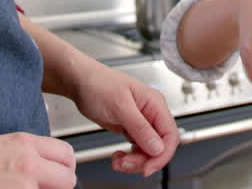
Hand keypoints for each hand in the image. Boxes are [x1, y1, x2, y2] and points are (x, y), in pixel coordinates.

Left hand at [69, 61, 178, 175]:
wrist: (81, 82)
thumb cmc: (99, 84)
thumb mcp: (120, 106)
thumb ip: (140, 128)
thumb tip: (158, 147)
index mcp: (155, 104)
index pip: (170, 135)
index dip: (162, 155)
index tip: (148, 168)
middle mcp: (151, 114)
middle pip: (159, 147)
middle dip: (144, 160)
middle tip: (125, 164)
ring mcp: (141, 122)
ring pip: (148, 151)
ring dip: (134, 161)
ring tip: (118, 161)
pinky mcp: (131, 128)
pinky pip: (137, 149)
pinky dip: (128, 157)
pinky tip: (118, 156)